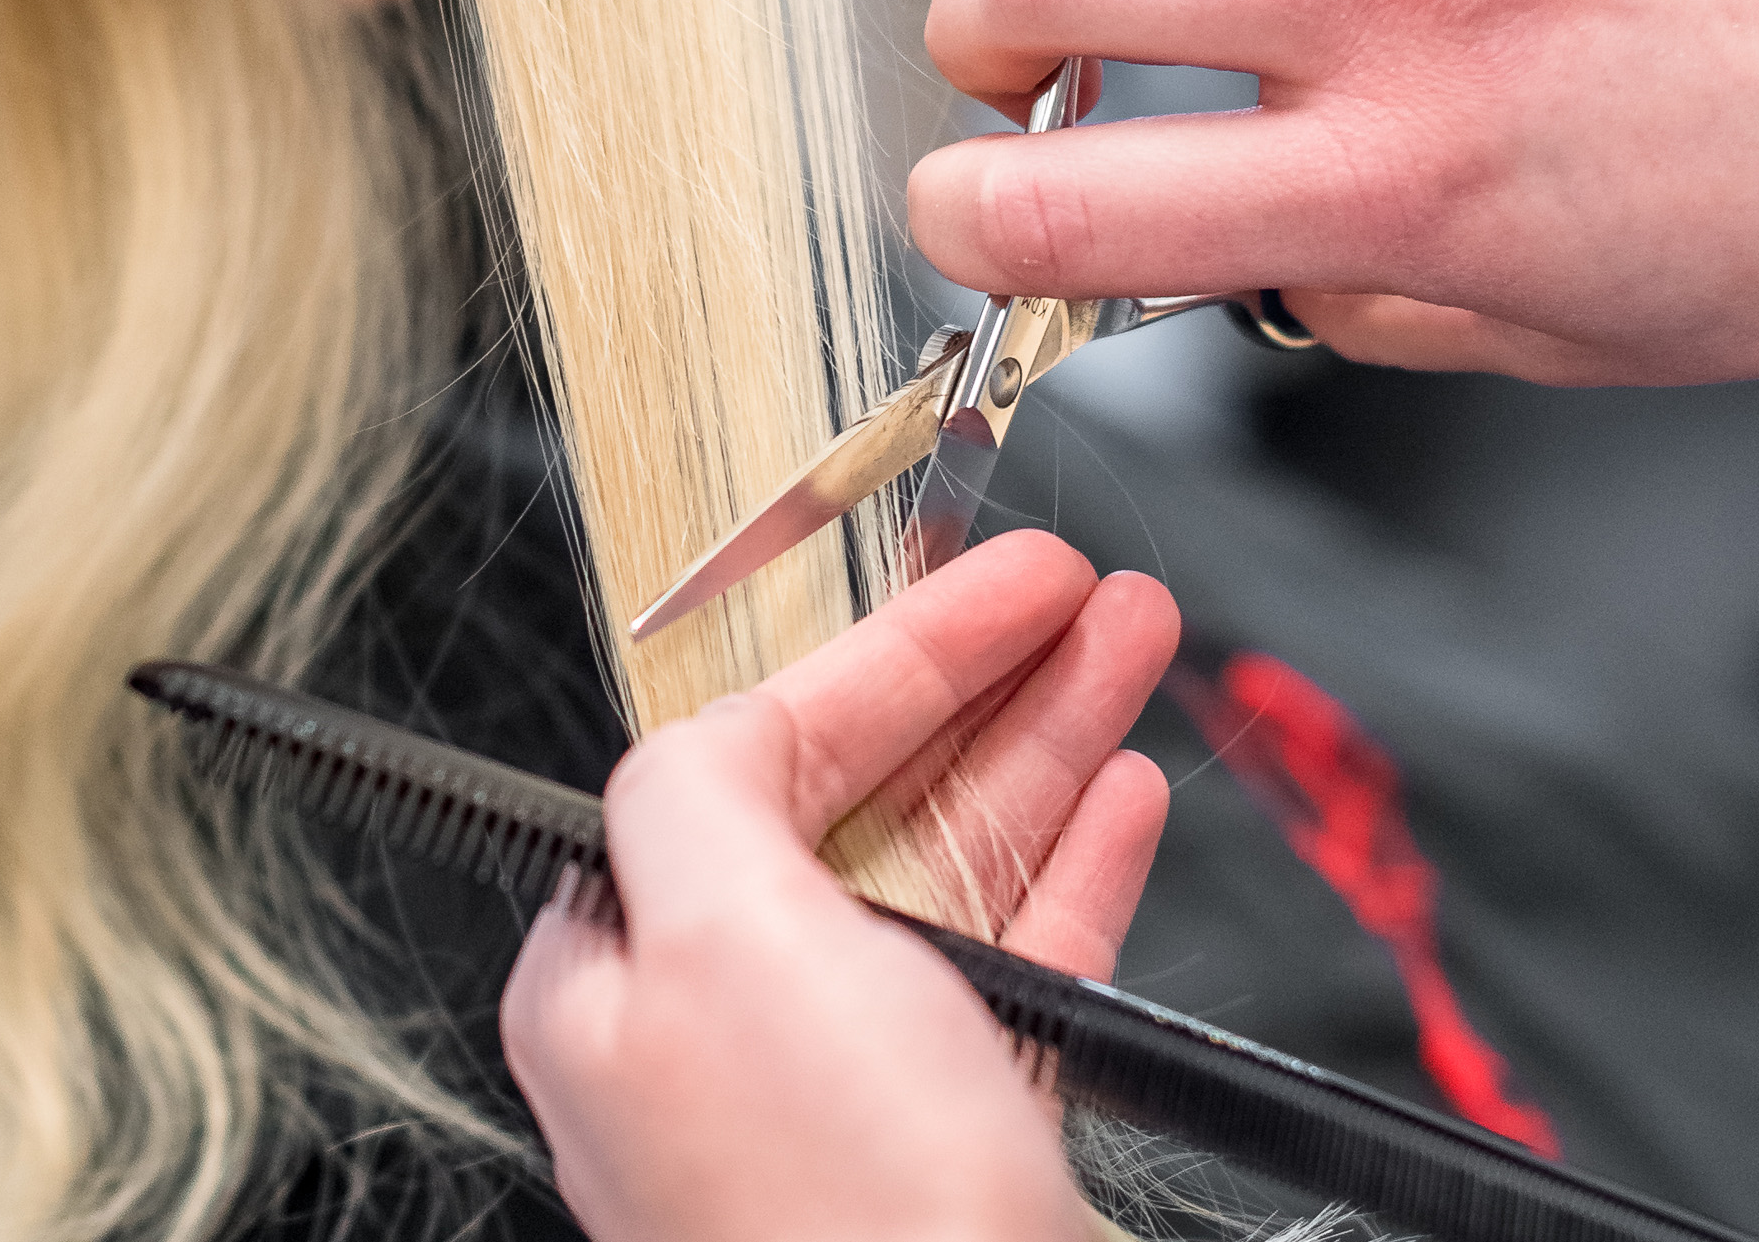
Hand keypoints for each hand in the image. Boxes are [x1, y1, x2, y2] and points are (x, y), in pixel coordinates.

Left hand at [500, 533, 1174, 1241]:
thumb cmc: (833, 1216)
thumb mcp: (717, 943)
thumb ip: (695, 801)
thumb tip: (705, 730)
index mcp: (619, 978)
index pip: (748, 756)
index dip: (886, 652)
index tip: (995, 580)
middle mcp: (719, 1033)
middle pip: (861, 797)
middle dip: (982, 680)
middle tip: (1085, 594)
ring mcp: (839, 1094)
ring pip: (951, 869)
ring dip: (1048, 747)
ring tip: (1138, 647)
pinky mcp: (949, 1148)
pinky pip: (1013, 975)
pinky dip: (1074, 873)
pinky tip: (1127, 799)